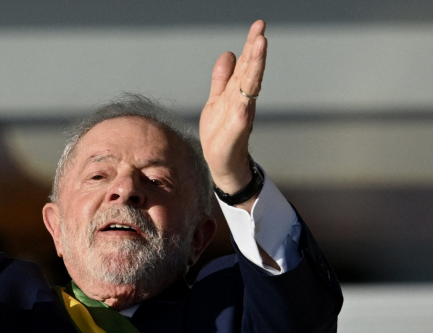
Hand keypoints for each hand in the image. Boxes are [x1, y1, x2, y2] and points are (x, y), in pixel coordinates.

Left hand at [199, 20, 266, 208]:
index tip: (259, 25)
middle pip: (251, 70)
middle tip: (261, 28)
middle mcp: (243, 99)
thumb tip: (228, 54)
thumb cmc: (220, 134)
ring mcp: (242, 112)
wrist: (221, 162)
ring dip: (256, 64)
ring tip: (260, 44)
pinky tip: (250, 83)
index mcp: (236, 91)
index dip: (251, 45)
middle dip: (256, 48)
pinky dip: (246, 96)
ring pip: (251, 84)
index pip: (246, 64)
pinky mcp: (238, 127)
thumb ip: (221, 78)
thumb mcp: (216, 99)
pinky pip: (243, 109)